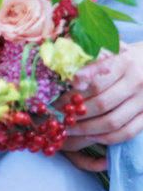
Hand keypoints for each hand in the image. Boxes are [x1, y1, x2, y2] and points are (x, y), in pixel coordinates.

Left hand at [60, 42, 142, 171]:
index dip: (72, 96)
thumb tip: (69, 80)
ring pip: (113, 121)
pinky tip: (91, 137)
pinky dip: (108, 138)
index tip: (55, 103)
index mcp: (123, 63)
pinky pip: (128, 132)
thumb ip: (89, 64)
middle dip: (76, 115)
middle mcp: (136, 82)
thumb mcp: (106, 52)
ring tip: (70, 130)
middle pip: (102, 104)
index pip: (93, 84)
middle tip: (59, 119)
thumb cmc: (120, 57)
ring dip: (87, 129)